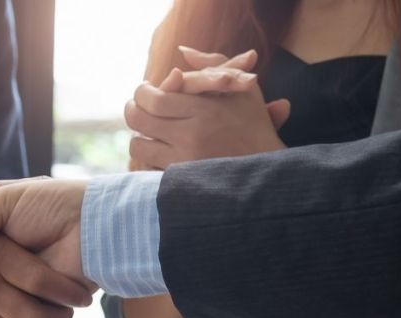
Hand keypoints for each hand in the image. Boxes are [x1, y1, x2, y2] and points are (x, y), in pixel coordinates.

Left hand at [127, 47, 290, 169]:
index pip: (153, 99)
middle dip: (134, 110)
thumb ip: (212, 65)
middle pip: (138, 120)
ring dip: (140, 136)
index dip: (142, 93)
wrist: (266, 172)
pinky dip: (148, 157)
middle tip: (139, 107)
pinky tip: (160, 150)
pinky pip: (147, 167)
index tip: (146, 91)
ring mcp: (184, 162)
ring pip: (138, 145)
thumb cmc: (254, 126)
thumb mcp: (242, 89)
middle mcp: (191, 136)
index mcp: (204, 111)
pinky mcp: (180, 182)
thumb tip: (182, 52)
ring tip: (151, 130)